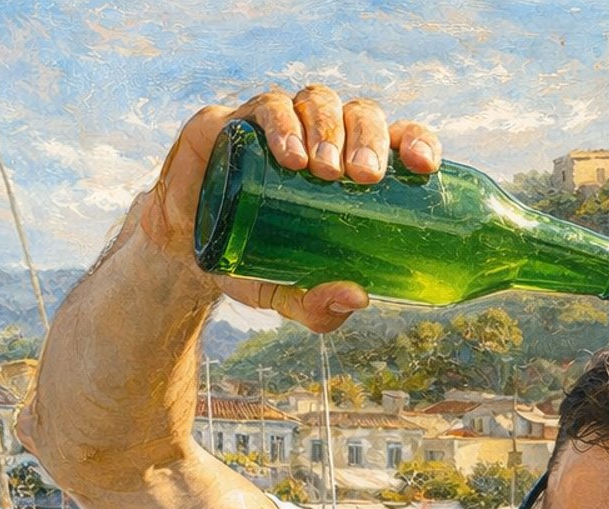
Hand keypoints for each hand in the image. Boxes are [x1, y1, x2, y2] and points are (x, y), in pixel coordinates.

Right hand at [136, 85, 442, 331]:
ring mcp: (282, 124)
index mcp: (351, 170)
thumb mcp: (287, 294)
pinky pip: (269, 105)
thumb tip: (357, 298)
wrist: (184, 251)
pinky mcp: (238, 120)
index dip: (418, 142)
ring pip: (319, 100)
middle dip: (369, 138)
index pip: (398, 141)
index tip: (424, 166)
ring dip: (328, 129)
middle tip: (364, 176)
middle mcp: (322, 138)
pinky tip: (289, 156)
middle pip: (361, 114)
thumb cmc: (252, 263)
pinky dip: (283, 125)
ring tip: (321, 169)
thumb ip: (318, 308)